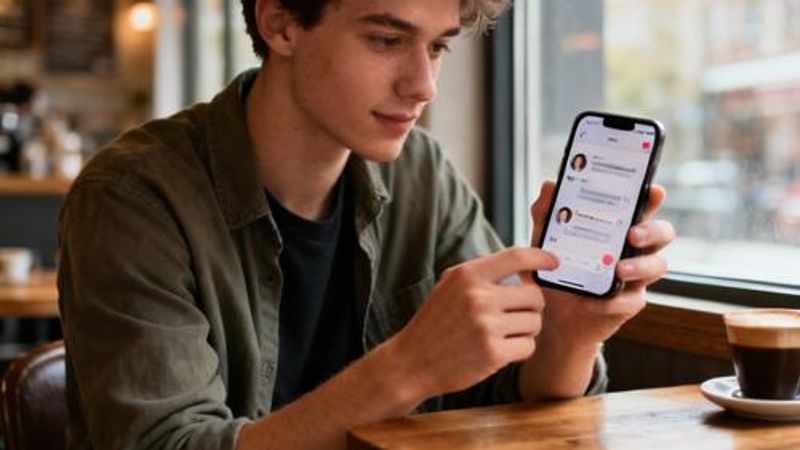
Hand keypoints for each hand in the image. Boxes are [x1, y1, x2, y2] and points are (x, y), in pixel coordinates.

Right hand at [386, 247, 558, 397]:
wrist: (412, 361)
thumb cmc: (435, 322)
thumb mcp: (450, 285)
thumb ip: (482, 272)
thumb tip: (523, 264)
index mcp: (468, 275)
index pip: (516, 257)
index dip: (541, 258)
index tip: (554, 262)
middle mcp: (478, 297)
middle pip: (535, 295)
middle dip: (532, 306)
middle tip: (516, 314)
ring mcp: (486, 326)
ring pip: (535, 322)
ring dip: (526, 329)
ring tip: (504, 333)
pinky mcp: (493, 354)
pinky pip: (528, 346)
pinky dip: (520, 349)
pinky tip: (502, 349)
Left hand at [529, 181, 674, 348]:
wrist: (549, 311)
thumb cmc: (554, 268)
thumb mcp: (543, 239)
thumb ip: (545, 213)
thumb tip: (550, 186)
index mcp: (618, 226)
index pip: (643, 207)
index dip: (653, 198)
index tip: (654, 191)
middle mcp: (633, 248)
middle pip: (661, 233)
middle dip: (652, 231)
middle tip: (632, 235)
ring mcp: (635, 276)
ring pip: (657, 266)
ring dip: (640, 266)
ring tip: (618, 270)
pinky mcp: (628, 303)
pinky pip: (631, 301)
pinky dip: (612, 301)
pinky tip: (589, 301)